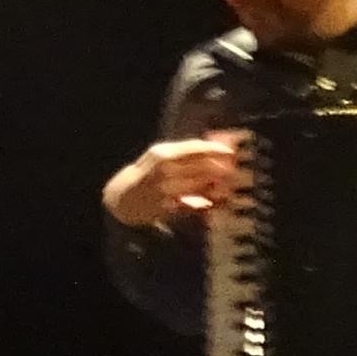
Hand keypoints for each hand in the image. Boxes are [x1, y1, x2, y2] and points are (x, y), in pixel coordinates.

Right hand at [102, 133, 240, 230]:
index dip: (215, 149)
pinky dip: (208, 203)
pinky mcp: (168, 207)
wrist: (123, 198)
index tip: (230, 152)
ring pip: (200, 186)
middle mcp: (164, 171)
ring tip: (227, 185)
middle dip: (220, 168)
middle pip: (201, 166)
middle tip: (233, 170)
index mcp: (162, 154)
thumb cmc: (145, 174)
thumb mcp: (158, 156)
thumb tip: (211, 148)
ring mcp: (166, 190)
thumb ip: (182, 151)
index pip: (194, 148)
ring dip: (217, 186)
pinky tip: (216, 202)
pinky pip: (194, 204)